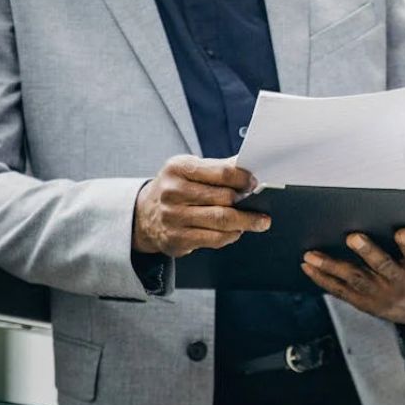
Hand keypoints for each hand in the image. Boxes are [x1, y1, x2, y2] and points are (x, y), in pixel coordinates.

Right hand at [133, 155, 270, 256]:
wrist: (145, 215)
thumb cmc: (176, 189)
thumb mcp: (190, 169)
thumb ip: (218, 168)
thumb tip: (249, 166)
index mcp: (178, 168)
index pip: (222, 172)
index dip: (244, 178)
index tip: (255, 183)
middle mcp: (173, 192)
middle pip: (224, 198)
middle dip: (247, 202)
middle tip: (260, 204)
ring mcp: (173, 217)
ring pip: (221, 220)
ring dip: (246, 222)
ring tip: (259, 221)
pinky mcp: (176, 238)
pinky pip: (214, 239)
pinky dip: (231, 235)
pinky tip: (237, 231)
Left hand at [300, 204, 404, 327]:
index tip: (404, 231)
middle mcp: (401, 284)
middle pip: (382, 268)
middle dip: (367, 253)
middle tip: (352, 236)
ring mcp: (380, 295)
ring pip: (354, 280)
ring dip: (332, 267)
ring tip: (311, 254)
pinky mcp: (364, 301)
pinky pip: (341, 291)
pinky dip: (323, 279)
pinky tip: (306, 265)